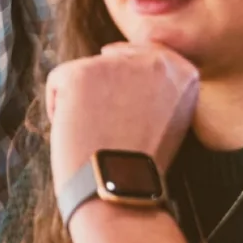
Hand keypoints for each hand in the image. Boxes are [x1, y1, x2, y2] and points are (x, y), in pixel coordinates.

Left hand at [46, 42, 198, 192]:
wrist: (119, 186)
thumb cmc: (138, 163)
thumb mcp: (169, 119)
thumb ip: (158, 86)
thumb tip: (119, 58)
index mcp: (184, 72)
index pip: (146, 55)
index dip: (125, 81)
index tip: (120, 105)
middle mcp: (156, 60)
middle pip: (113, 60)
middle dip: (104, 91)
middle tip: (108, 127)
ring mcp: (118, 62)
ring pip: (86, 71)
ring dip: (83, 100)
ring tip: (97, 133)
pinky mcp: (82, 71)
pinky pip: (58, 81)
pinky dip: (57, 107)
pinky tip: (77, 131)